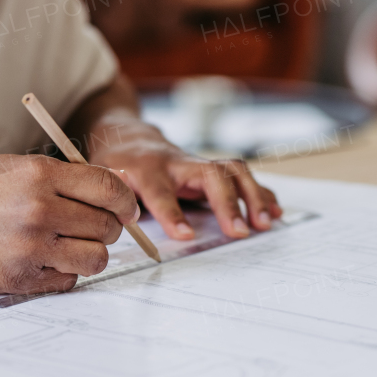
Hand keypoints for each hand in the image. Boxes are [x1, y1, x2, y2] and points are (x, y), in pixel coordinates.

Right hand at [0, 155, 138, 293]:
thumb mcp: (11, 168)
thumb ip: (60, 176)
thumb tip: (114, 188)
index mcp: (38, 175)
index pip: (108, 188)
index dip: (126, 201)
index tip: (127, 210)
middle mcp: (38, 209)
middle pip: (107, 226)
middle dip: (105, 229)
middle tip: (87, 229)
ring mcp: (30, 247)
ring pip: (96, 258)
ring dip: (89, 255)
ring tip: (67, 247)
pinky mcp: (21, 278)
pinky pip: (69, 280)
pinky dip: (62, 273)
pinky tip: (40, 261)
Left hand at [88, 118, 281, 240]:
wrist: (130, 140)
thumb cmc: (116, 166)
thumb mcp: (102, 180)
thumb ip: (110, 202)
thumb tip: (118, 227)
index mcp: (145, 169)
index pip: (160, 191)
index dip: (172, 214)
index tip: (186, 237)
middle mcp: (177, 162)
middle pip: (209, 173)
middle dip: (227, 202)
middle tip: (240, 232)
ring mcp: (198, 163)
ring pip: (232, 170)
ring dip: (252, 196)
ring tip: (265, 223)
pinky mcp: (211, 170)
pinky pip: (241, 177)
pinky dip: (261, 193)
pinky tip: (274, 211)